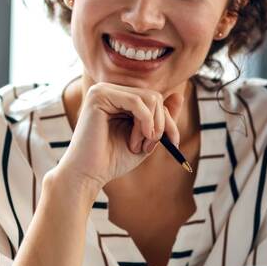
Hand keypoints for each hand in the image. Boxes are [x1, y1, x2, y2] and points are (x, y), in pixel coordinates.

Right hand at [53, 82, 184, 196]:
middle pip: (155, 97)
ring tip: (140, 146)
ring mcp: (102, 90)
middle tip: (151, 147)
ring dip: (152, 126)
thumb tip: (179, 94)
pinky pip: (137, 101)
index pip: (155, 100)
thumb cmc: (112, 160)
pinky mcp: (99, 96)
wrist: (88, 174)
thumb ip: (161, 118)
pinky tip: (135, 141)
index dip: (169, 121)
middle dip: (162, 124)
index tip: (173, 144)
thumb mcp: (146, 138)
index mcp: (118, 99)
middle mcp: (110, 90)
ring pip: (149, 98)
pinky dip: (145, 123)